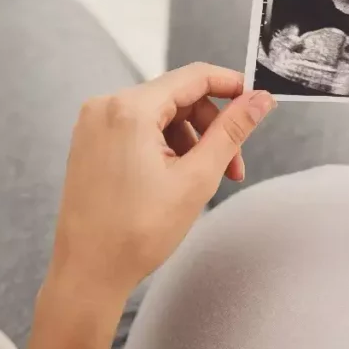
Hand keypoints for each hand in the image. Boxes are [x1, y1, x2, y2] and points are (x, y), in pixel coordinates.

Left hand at [47, 63, 275, 297]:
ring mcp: (94, 125)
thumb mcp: (197, 178)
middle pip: (179, 97)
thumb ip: (232, 132)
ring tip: (204, 181)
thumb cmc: (137, 232)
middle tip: (234, 166)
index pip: (194, 77)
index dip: (232, 86)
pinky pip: (140, 129)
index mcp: (130, 110)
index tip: (257, 104)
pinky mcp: (91, 143)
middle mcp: (106, 107)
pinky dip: (167, 146)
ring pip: (162, 115)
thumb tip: (260, 100)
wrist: (89, 272)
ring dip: (192, 141)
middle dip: (213, 127)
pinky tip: (177, 178)